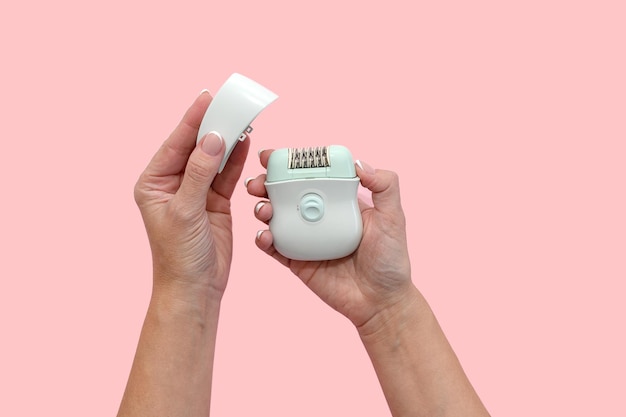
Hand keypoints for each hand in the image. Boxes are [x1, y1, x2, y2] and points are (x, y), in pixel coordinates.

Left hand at [134, 92, 249, 302]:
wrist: (196, 287)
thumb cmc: (179, 254)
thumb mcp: (185, 210)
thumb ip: (199, 173)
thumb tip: (212, 139)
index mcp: (154, 183)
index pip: (175, 145)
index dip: (192, 121)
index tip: (207, 99)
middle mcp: (174, 184)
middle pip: (196, 148)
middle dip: (212, 127)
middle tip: (230, 105)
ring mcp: (197, 192)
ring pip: (214, 159)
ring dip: (227, 142)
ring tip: (242, 120)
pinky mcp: (216, 202)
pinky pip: (226, 175)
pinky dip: (236, 160)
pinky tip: (244, 143)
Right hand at [246, 151, 413, 330]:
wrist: (381, 301)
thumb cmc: (390, 259)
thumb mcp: (393, 218)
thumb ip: (385, 186)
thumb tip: (359, 162)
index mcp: (337, 200)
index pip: (309, 176)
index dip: (289, 165)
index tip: (272, 157)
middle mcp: (318, 216)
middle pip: (284, 194)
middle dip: (265, 184)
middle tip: (257, 184)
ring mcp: (305, 239)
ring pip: (274, 218)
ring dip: (261, 209)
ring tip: (263, 210)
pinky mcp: (296, 261)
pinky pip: (274, 248)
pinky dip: (263, 240)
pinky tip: (264, 236)